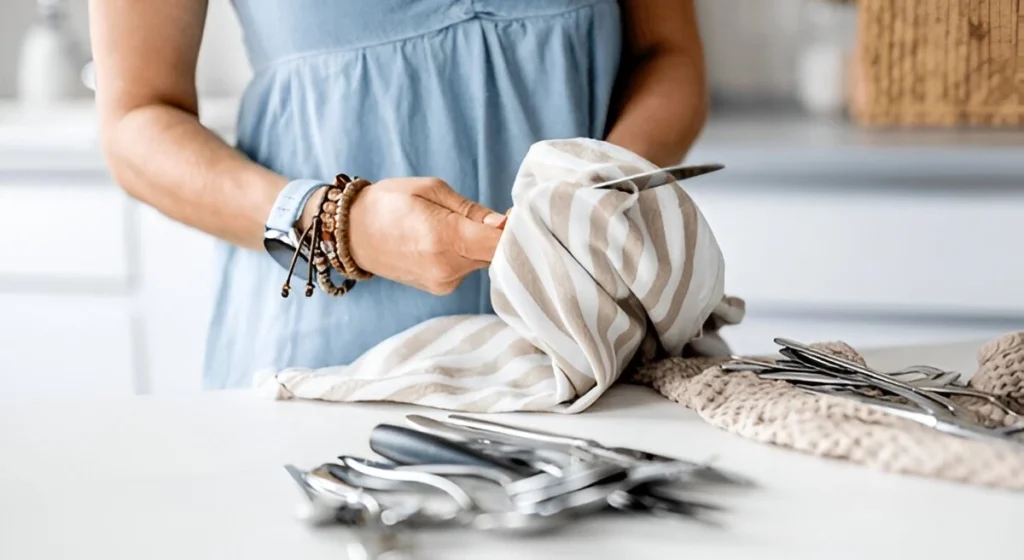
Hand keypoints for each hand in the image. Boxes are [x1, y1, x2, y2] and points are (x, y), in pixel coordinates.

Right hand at [302, 177, 505, 294]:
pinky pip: (467, 268)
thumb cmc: (389, 201)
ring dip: (482, 245)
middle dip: (499, 235)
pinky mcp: (440, 288)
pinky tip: (448, 240)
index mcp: (445, 238)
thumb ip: (470, 210)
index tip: (518, 215)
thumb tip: (502, 224)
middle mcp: (446, 267)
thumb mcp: (431, 190)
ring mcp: (443, 282)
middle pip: (495, 254)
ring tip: (460, 224)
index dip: (516, 230)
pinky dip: (467, 254)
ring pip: (482, 262)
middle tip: (496, 213)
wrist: (351, 233)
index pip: (500, 243)